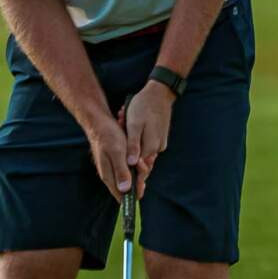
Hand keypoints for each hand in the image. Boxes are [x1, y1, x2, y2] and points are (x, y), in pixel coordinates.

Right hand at [83, 116, 136, 200]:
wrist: (99, 122)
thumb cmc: (107, 136)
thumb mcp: (117, 152)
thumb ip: (121, 171)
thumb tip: (125, 189)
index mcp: (109, 176)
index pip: (122, 196)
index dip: (135, 193)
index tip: (143, 183)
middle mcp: (111, 175)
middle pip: (129, 187)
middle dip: (139, 178)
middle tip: (142, 163)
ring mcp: (114, 169)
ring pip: (131, 177)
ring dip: (139, 169)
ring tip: (142, 158)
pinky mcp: (117, 162)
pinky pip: (130, 168)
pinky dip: (136, 164)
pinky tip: (139, 156)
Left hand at [119, 81, 174, 197]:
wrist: (160, 92)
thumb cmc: (144, 106)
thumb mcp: (134, 125)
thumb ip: (133, 146)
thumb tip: (131, 164)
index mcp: (150, 147)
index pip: (140, 170)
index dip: (132, 178)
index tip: (125, 186)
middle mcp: (156, 148)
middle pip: (140, 163)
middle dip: (128, 156)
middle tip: (118, 139)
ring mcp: (159, 143)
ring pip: (141, 152)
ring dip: (130, 144)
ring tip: (122, 122)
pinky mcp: (158, 137)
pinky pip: (145, 144)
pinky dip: (136, 139)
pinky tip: (128, 123)